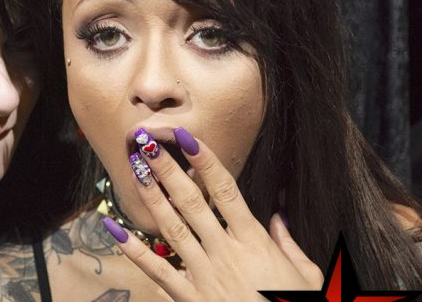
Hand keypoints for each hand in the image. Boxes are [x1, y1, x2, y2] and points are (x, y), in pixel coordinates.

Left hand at [104, 127, 322, 300]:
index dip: (206, 162)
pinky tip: (115, 231)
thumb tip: (278, 217)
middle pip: (192, 203)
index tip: (187, 138)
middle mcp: (226, 253)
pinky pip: (158, 271)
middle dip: (168, 170)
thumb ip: (289, 244)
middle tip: (146, 143)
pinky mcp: (190, 299)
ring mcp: (205, 276)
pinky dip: (135, 251)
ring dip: (152, 198)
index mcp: (255, 242)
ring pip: (172, 229)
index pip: (226, 192)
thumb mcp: (308, 276)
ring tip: (134, 171)